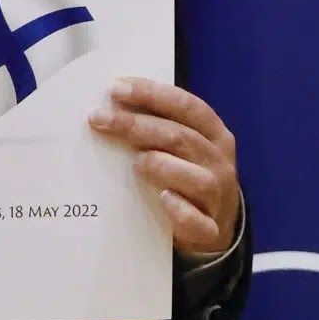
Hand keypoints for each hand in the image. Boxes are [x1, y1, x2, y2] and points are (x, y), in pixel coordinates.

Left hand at [89, 77, 239, 255]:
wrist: (214, 225)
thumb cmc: (188, 174)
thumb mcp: (182, 146)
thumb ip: (158, 126)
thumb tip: (110, 105)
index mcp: (214, 134)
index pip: (187, 106)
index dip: (152, 94)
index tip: (116, 88)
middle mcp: (219, 162)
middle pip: (181, 138)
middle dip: (137, 125)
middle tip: (100, 119)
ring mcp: (217, 198)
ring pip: (196, 179)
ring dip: (163, 166)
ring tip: (136, 162)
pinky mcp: (210, 230)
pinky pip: (199, 222)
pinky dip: (181, 211)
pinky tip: (163, 199)